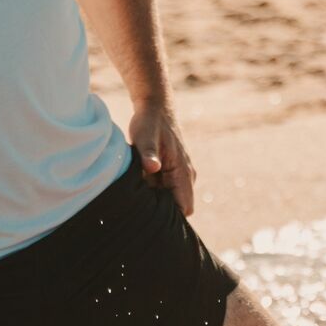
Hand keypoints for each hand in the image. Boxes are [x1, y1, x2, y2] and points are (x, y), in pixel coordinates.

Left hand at [127, 101, 196, 215]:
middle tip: (140, 201)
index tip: (152, 215)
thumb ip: (148, 154)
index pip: (185, 208)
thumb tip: (152, 168)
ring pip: (170, 199)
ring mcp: (181, 175)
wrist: (155, 108)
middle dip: (161, 210)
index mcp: (183, 172)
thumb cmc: (149, 123)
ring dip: (156, 199)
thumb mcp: (144, 136)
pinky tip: (140, 181)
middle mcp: (186, 176)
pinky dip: (153, 190)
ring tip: (139, 188)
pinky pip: (165, 190)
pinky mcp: (173, 173)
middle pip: (178, 207)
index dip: (171, 217)